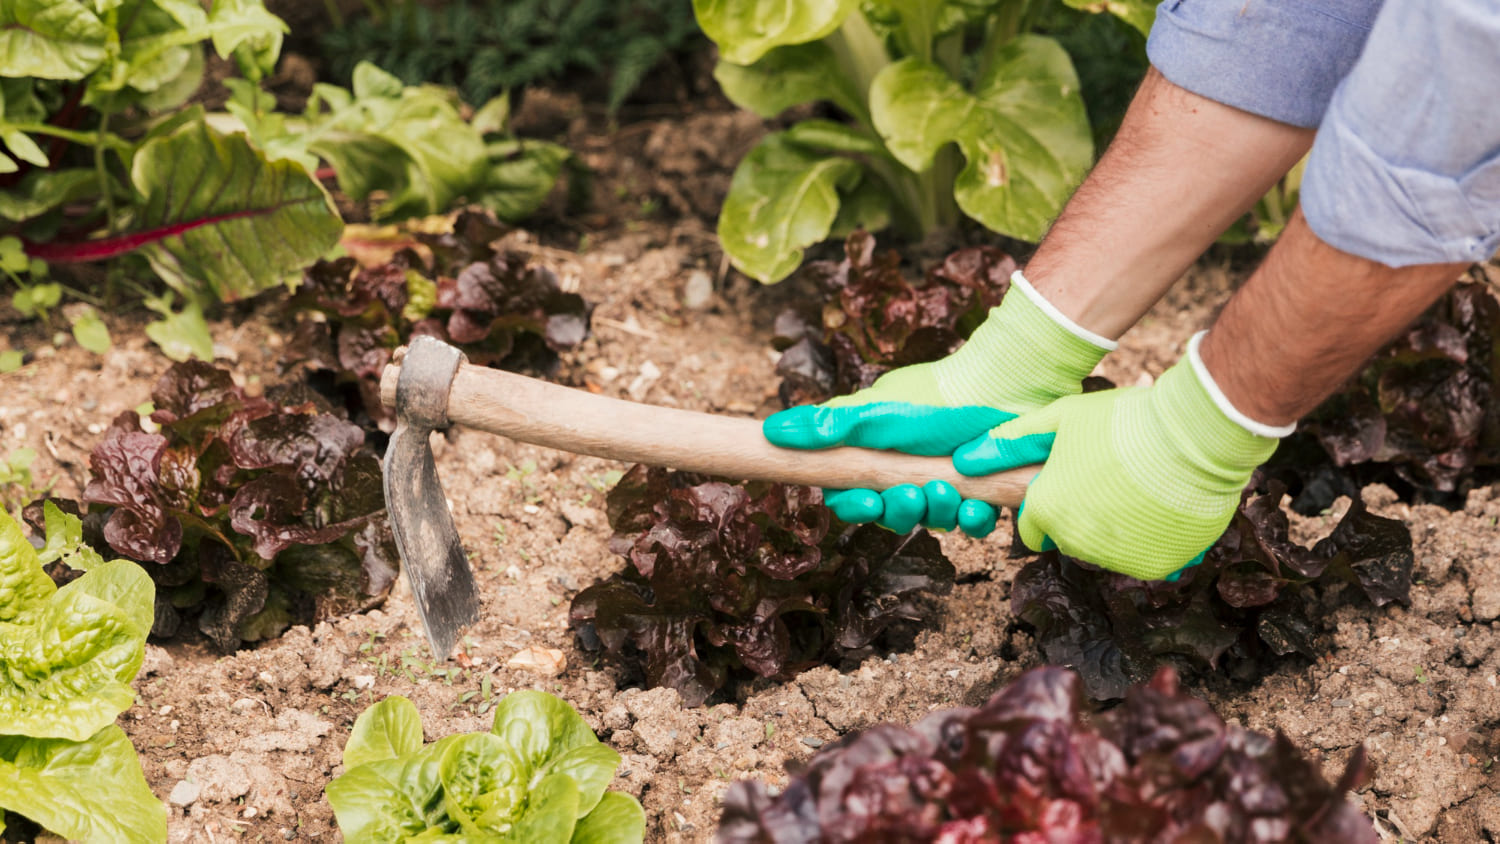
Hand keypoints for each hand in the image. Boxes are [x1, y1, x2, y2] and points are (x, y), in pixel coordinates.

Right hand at [763, 273, 1113, 534]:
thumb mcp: (875, 411)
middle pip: (890, 514)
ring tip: (947, 490)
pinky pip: (973, 522)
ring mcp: (946, 482)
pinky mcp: (982, 490)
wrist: (1003, 381)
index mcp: (875, 454)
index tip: (863, 500)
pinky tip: (976, 505)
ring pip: (931, 521)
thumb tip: (771, 432)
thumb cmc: (934, 394)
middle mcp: (907, 472)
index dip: (853, 506)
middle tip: (912, 494)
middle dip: (899, 511)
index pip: (849, 495)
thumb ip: (827, 426)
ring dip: (936, 513)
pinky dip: (973, 518)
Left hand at [951, 333, 1284, 579]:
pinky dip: (1153, 539)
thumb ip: (1009, 442)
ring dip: (1118, 527)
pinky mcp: (1158, 568)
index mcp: (1046, 509)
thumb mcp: (1060, 418)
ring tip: (1139, 487)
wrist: (1195, 435)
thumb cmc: (1123, 420)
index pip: (1032, 526)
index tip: (1072, 481)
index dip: (1049, 502)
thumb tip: (963, 460)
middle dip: (1081, 515)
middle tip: (1110, 478)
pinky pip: (1146, 559)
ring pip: (1107, 550)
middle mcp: (1076, 542)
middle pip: (1068, 538)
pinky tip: (1162, 506)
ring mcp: (1118, 559)